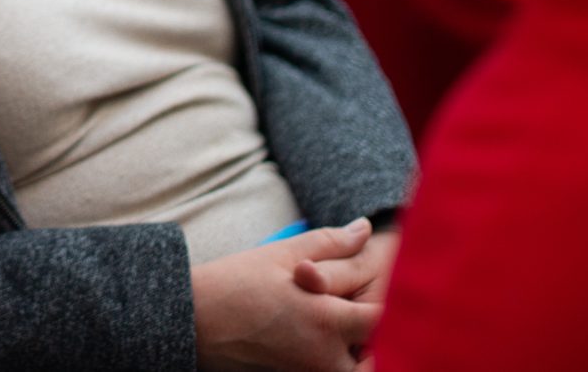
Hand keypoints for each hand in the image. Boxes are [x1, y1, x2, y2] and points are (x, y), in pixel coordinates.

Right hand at [191, 219, 380, 371]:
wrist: (191, 321)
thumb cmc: (233, 284)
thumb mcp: (281, 254)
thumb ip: (330, 242)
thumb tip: (365, 229)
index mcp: (324, 319)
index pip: (383, 319)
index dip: (395, 304)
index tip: (394, 288)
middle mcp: (322, 355)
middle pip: (377, 354)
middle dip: (383, 336)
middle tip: (378, 313)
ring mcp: (308, 371)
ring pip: (355, 368)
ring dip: (362, 351)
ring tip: (356, 330)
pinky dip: (339, 359)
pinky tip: (329, 339)